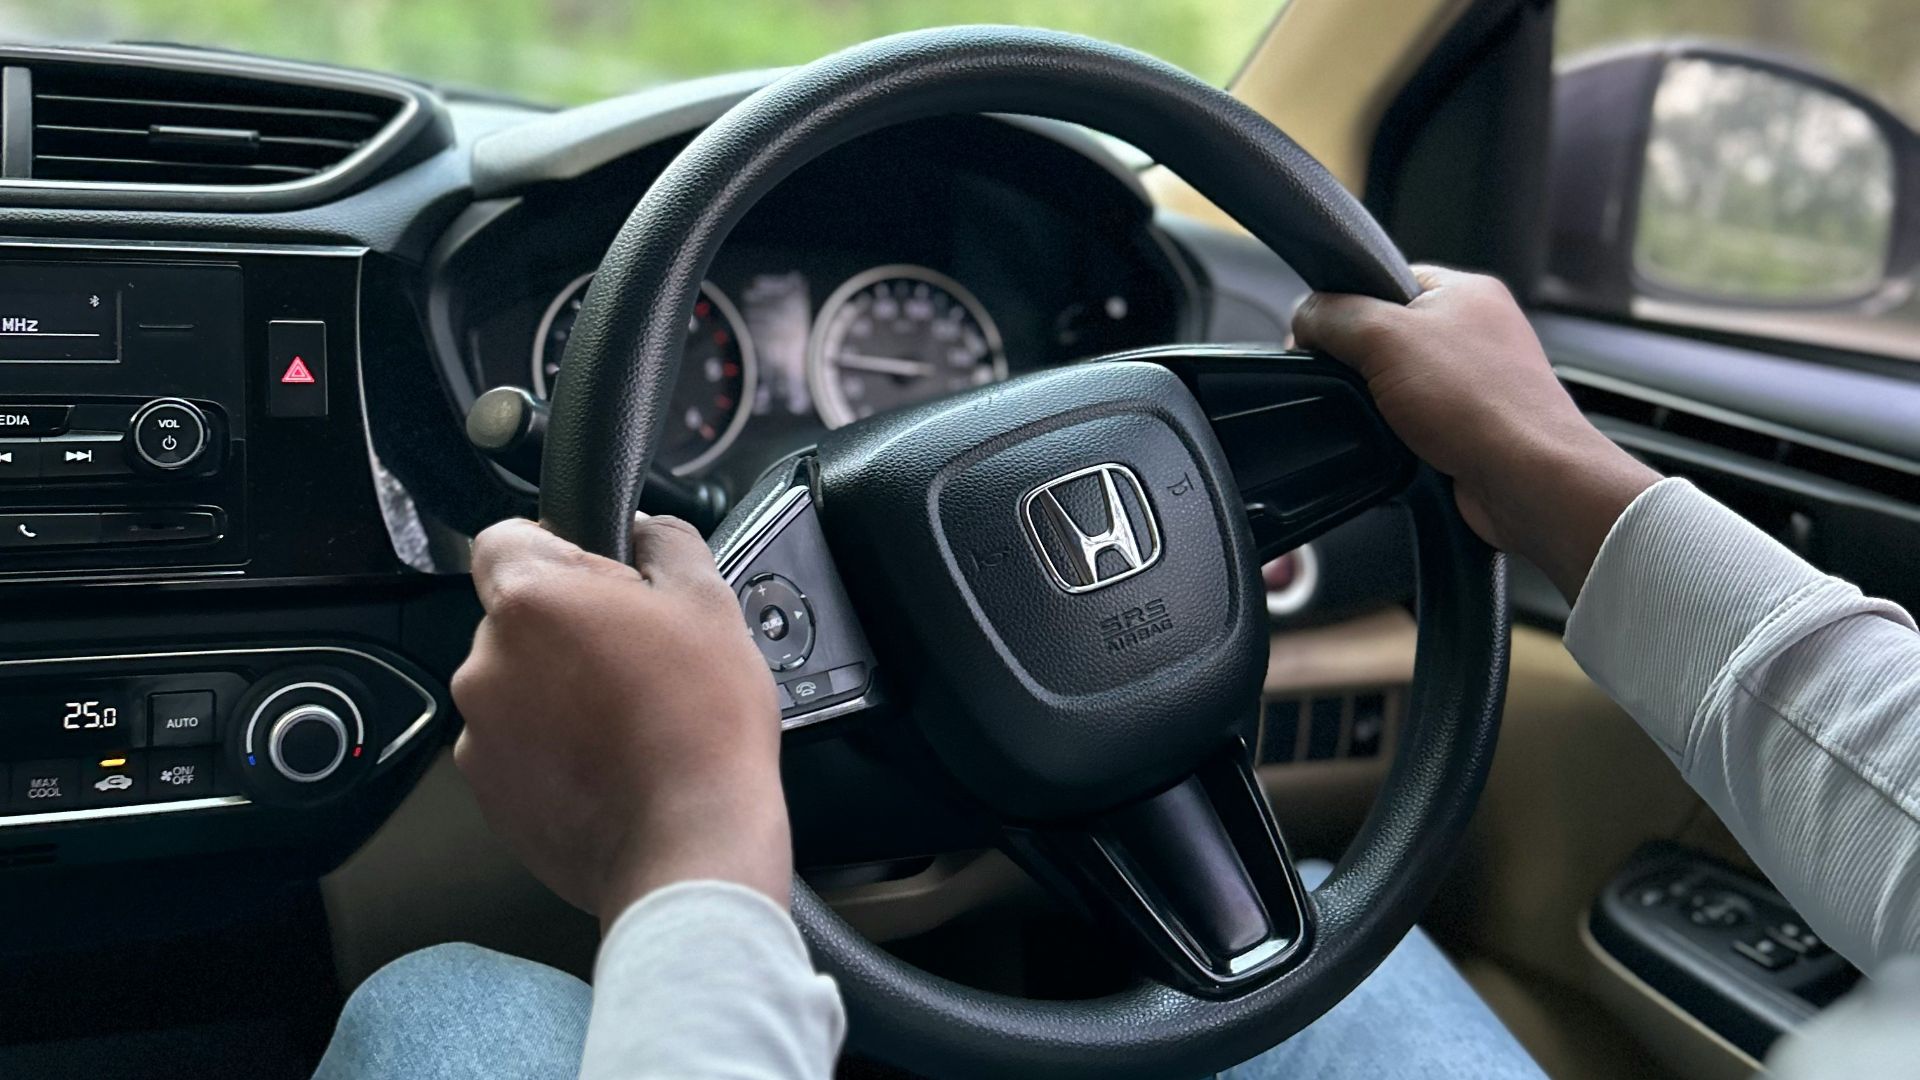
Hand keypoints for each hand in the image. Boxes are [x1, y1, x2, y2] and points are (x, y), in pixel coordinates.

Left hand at [452, 515, 788, 929]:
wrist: (690, 842)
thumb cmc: (702, 725)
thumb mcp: (709, 602)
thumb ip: (667, 543)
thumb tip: (646, 533)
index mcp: (531, 600)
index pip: (506, 537)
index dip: (559, 548)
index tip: (600, 578)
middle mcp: (486, 662)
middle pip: (517, 618)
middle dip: (569, 628)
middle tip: (638, 657)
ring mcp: (480, 732)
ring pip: (517, 684)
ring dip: (560, 691)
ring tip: (631, 719)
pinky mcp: (488, 790)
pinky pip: (516, 746)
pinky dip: (553, 748)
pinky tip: (611, 762)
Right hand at [1293, 265, 1659, 599]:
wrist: (1527, 480)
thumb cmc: (1480, 403)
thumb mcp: (1384, 337)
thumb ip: (1333, 315)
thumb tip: (1305, 317)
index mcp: (1465, 290)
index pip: (1383, 279)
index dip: (1344, 305)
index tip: (1319, 336)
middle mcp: (1477, 330)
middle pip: (1386, 333)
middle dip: (1360, 361)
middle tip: (1353, 382)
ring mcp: (1477, 379)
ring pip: (1397, 381)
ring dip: (1380, 402)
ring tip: (1385, 417)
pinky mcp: (1472, 425)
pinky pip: (1414, 420)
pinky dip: (1398, 433)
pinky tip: (1402, 443)